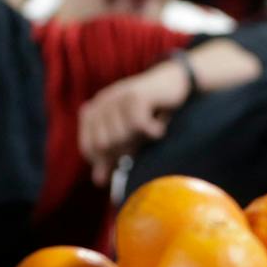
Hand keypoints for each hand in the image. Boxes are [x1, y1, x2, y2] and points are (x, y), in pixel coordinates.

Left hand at [79, 59, 188, 186]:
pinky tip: (161, 125)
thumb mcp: (129, 136)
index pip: (90, 147)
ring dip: (141, 139)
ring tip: (152, 130)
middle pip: (104, 145)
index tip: (126, 157)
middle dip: (125, 149)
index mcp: (94, 111)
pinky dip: (153, 131)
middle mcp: (102, 102)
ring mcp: (117, 97)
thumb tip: (99, 182)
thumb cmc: (152, 112)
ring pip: (120, 136)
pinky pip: (138, 125)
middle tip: (143, 141)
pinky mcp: (136, 95)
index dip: (106, 159)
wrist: (176, 84)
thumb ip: (112, 156)